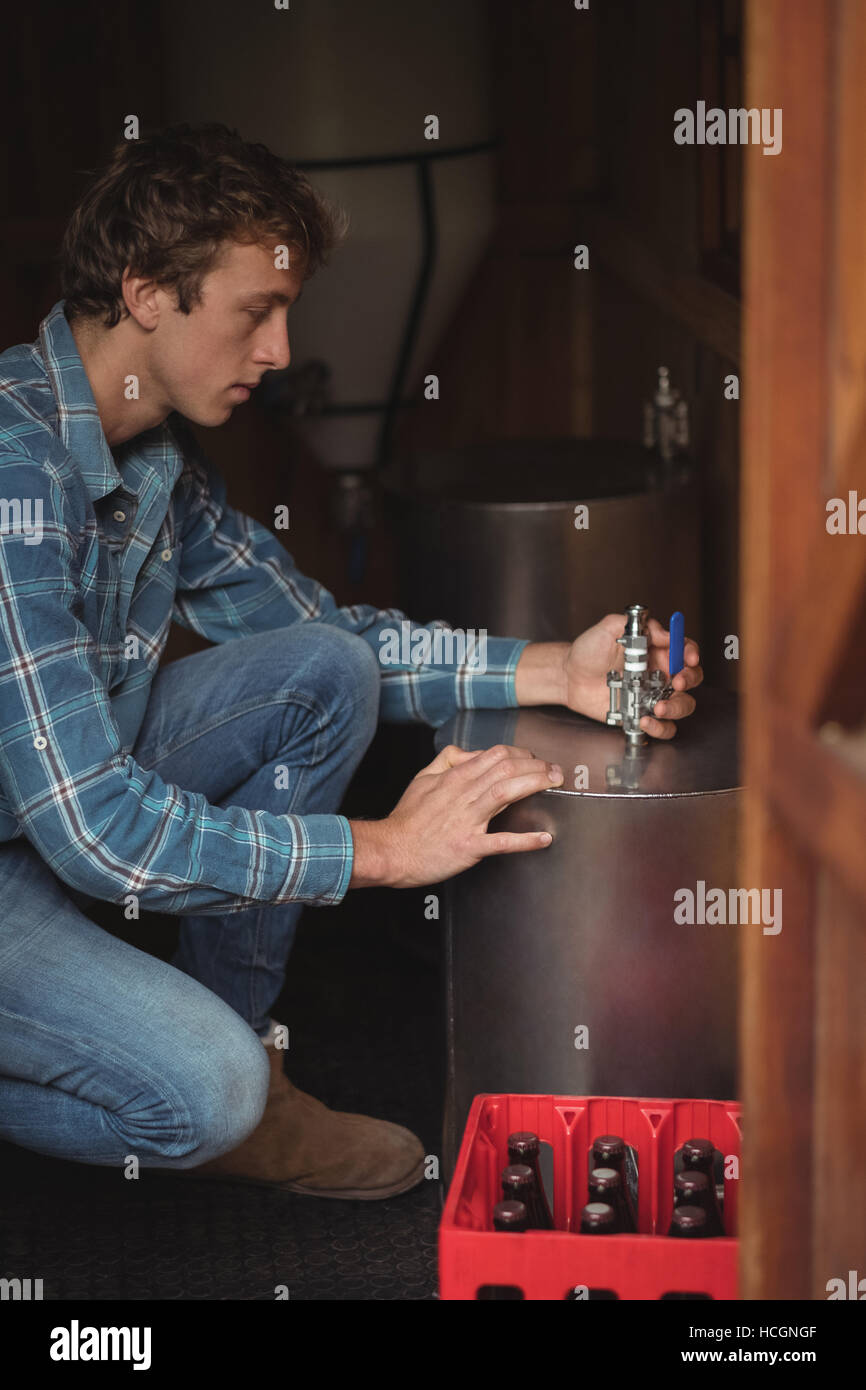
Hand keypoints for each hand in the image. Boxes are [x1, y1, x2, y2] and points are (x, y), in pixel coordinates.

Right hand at [348, 743, 562, 887]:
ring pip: (507, 792)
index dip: (522, 753)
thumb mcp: (422, 778)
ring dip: (535, 784)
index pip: (497, 754)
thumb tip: (469, 753)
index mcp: (456, 777)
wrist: (391, 849)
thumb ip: (446, 760)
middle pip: (507, 768)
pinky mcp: (469, 846)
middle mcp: (464, 793)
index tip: (536, 759)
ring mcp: (468, 820)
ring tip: (555, 784)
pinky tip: (543, 838)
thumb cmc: (408, 819)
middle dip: (537, 765)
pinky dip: (525, 840)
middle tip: (556, 770)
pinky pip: (501, 842)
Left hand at [563, 613, 702, 739]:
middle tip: (677, 682)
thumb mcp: (610, 627)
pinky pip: (663, 726)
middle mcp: (660, 673)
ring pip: (683, 705)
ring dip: (677, 707)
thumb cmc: (588, 650)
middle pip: (691, 677)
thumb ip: (636, 626)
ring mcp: (653, 696)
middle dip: (689, 680)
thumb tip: (664, 632)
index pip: (684, 649)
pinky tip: (645, 721)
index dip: (690, 652)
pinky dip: (660, 727)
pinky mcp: (643, 715)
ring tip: (659, 707)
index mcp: (656, 650)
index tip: (688, 658)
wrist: (569, 676)